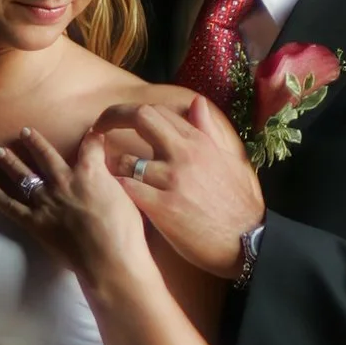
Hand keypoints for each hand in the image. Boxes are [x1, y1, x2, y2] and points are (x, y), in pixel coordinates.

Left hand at [0, 122, 153, 289]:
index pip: (90, 147)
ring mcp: (46, 202)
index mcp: (90, 173)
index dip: (92, 138)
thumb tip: (107, 174)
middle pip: (46, 156)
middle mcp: (63, 182)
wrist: (108, 259)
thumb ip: (112, 182)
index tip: (92, 133)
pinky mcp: (35, 223)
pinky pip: (12, 207)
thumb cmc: (124, 231)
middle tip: (23, 131)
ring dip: (10, 162)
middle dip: (34, 142)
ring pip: (24, 176)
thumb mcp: (126, 197)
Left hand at [96, 93, 264, 278]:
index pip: (157, 111)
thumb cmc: (241, 204)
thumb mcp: (231, 160)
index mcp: (199, 142)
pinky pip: (127, 189)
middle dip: (111, 118)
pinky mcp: (162, 208)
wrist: (249, 241)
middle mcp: (184, 154)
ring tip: (103, 172)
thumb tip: (196, 103)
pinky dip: (115, 189)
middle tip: (96, 130)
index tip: (117, 120)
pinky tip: (111, 195)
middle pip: (139, 118)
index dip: (131, 112)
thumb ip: (210, 131)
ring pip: (125, 159)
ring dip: (111, 164)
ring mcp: (171, 180)